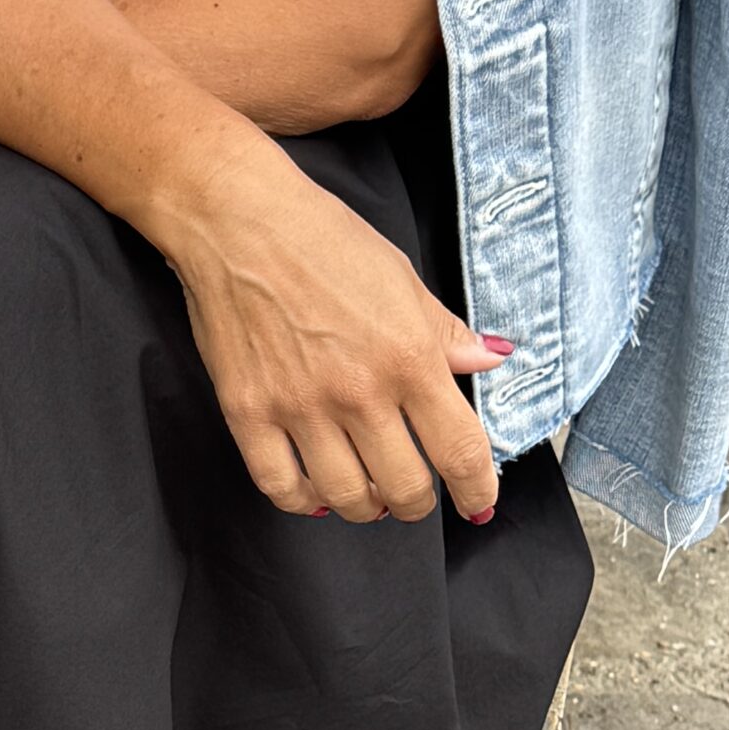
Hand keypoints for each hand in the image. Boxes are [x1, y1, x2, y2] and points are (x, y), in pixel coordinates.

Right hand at [155, 129, 509, 524]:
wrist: (238, 222)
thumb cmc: (323, 241)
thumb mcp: (401, 278)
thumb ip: (444, 331)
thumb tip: (489, 360)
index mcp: (409, 355)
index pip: (460, 449)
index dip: (475, 489)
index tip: (478, 503)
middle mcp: (359, 390)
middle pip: (404, 488)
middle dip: (416, 503)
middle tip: (412, 496)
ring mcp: (300, 407)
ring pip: (345, 498)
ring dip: (364, 507)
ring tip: (366, 496)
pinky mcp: (249, 414)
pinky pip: (282, 487)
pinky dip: (304, 500)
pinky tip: (314, 490)